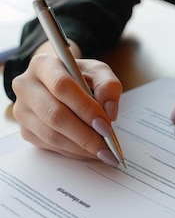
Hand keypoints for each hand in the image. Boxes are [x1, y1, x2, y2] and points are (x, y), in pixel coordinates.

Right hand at [12, 47, 121, 164]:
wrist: (60, 83)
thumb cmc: (79, 76)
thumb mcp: (98, 72)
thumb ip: (108, 85)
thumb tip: (109, 112)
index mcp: (43, 64)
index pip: (61, 86)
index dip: (85, 108)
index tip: (106, 126)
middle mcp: (26, 86)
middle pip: (54, 114)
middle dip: (85, 135)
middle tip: (107, 147)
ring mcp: (22, 110)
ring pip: (51, 135)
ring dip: (80, 148)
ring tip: (103, 152)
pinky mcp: (25, 130)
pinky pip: (49, 146)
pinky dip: (73, 152)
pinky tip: (89, 152)